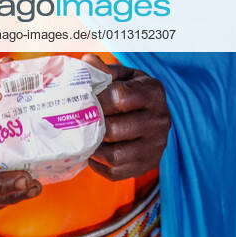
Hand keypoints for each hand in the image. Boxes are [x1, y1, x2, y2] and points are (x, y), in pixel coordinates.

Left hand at [82, 54, 170, 180]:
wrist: (154, 113)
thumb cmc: (132, 90)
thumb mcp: (122, 75)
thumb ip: (104, 70)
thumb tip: (86, 63)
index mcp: (153, 92)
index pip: (119, 97)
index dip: (96, 100)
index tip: (81, 101)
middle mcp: (160, 120)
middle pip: (115, 130)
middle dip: (92, 126)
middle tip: (75, 123)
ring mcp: (156, 146)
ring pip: (115, 156)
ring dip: (93, 149)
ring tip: (82, 139)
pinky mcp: (149, 165)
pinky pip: (118, 173)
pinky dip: (99, 166)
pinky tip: (92, 153)